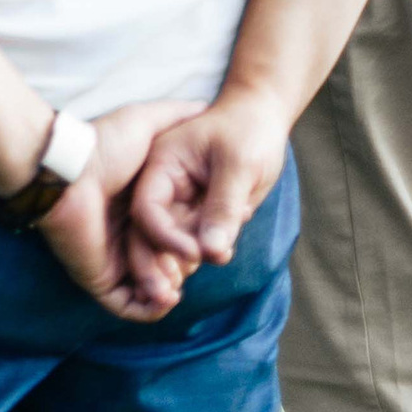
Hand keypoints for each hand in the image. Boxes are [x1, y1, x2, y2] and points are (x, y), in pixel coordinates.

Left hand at [35, 100, 206, 321]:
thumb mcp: (146, 123)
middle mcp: (129, 235)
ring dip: (169, 290)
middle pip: (168, 264)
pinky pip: (130, 307)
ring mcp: (114, 259)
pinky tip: (166, 294)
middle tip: (192, 260)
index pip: (177, 234)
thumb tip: (204, 108)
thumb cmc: (103, 146)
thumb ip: (175, 115)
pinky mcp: (100, 279)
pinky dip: (150, 309)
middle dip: (184, 269)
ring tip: (178, 281)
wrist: (67, 172)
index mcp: (140, 207)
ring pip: (152, 290)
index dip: (196, 238)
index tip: (212, 235)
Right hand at [126, 87, 292, 284]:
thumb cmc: (248, 130)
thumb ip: (223, 207)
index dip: (165, 238)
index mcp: (162, 163)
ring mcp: (180, 199)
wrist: (263, 115)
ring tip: (212, 266)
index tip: (195, 256)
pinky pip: (192, 239)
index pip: (147, 209)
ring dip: (185, 261)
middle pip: (150, 231)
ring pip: (170, 240)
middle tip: (174, 296)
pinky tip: (221, 253)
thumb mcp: (239, 165)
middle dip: (161, 263)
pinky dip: (202, 252)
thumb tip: (211, 253)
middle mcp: (164, 184)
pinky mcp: (198, 211)